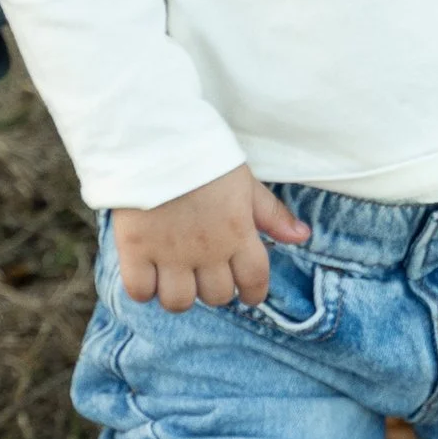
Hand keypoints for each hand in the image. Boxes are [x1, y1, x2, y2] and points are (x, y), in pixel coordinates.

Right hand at [112, 164, 309, 310]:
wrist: (156, 137)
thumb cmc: (204, 156)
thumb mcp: (245, 182)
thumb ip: (272, 214)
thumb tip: (302, 237)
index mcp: (238, 234)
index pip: (254, 282)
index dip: (253, 293)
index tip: (247, 294)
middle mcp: (207, 251)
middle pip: (216, 296)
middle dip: (214, 289)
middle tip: (205, 273)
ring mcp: (170, 253)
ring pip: (179, 302)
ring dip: (179, 294)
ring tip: (174, 277)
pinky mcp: (135, 249)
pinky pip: (139, 291)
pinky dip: (144, 289)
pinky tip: (147, 274)